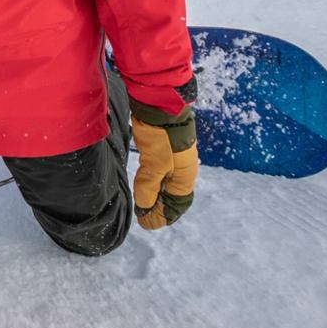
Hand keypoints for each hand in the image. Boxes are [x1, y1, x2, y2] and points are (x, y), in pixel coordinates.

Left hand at [130, 100, 197, 228]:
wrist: (159, 104)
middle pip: (172, 196)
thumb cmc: (161, 136)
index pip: (177, 205)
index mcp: (185, 177)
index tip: (146, 223)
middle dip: (159, 208)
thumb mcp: (154, 164)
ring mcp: (173, 160)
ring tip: (141, 204)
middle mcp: (182, 170)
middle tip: (142, 218)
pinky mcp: (162, 150)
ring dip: (154, 195)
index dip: (163, 216)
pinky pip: (159, 173)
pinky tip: (141, 183)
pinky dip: (151, 182)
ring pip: (165, 184)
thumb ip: (149, 186)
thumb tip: (144, 206)